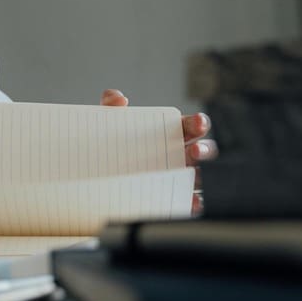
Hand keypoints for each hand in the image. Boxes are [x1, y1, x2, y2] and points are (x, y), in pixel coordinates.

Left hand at [99, 89, 217, 214]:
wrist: (98, 173)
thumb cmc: (112, 145)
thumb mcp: (109, 122)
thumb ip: (110, 104)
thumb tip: (118, 98)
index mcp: (170, 132)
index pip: (192, 125)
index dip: (198, 122)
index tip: (197, 123)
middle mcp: (179, 154)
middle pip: (203, 150)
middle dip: (203, 149)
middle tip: (194, 151)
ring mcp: (178, 177)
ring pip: (199, 176)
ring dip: (200, 175)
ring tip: (192, 176)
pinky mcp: (172, 198)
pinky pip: (188, 201)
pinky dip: (193, 202)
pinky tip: (190, 201)